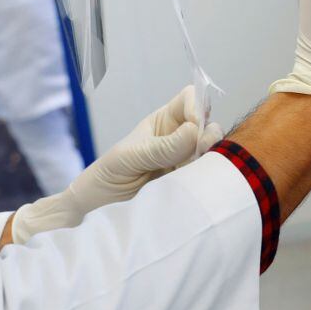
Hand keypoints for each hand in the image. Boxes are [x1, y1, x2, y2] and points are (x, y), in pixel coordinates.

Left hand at [9, 85, 222, 243]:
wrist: (98, 209)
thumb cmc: (108, 174)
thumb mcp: (131, 157)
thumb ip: (162, 147)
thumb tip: (194, 131)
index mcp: (163, 122)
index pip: (190, 100)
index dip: (197, 107)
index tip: (194, 126)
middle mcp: (179, 138)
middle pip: (207, 124)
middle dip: (209, 135)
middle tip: (201, 151)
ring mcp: (186, 161)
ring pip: (211, 150)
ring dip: (209, 158)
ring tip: (194, 170)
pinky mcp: (188, 183)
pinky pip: (206, 175)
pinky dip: (206, 177)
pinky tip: (195, 184)